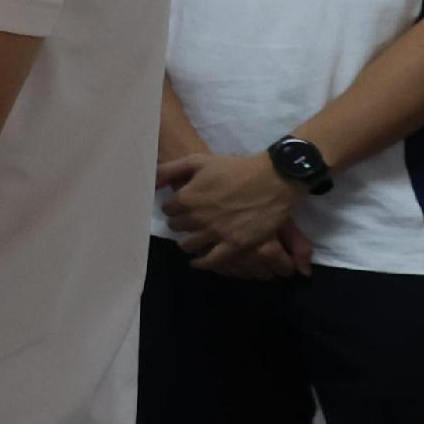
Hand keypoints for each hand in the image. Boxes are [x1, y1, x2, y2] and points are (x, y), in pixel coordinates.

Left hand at [158, 149, 309, 274]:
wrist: (273, 179)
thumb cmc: (235, 168)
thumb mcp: (198, 161)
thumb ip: (170, 170)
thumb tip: (150, 183)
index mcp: (188, 197)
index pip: (167, 209)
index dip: (173, 207)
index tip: (179, 206)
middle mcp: (199, 218)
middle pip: (176, 227)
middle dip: (179, 223)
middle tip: (187, 221)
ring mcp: (217, 233)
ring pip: (189, 245)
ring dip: (187, 241)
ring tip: (192, 237)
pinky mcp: (235, 245)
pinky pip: (212, 261)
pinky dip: (202, 263)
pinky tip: (197, 262)